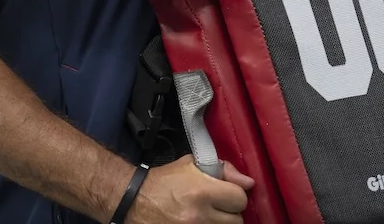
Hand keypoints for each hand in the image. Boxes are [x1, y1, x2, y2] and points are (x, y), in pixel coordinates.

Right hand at [126, 155, 254, 223]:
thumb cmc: (165, 180)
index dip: (236, 194)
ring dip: (221, 222)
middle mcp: (200, 215)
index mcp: (203, 191)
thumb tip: (248, 182)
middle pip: (237, 221)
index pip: (240, 199)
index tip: (229, 193)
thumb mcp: (192, 165)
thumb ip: (223, 169)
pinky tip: (202, 221)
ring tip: (210, 214)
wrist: (135, 199)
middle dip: (231, 212)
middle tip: (220, 206)